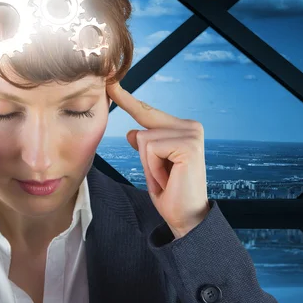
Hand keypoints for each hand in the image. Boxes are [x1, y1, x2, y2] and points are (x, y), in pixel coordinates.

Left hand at [106, 81, 208, 238]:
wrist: (186, 219)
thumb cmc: (170, 193)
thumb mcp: (151, 165)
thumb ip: (145, 145)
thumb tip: (132, 132)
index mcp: (183, 127)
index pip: (147, 112)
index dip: (127, 100)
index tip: (111, 83)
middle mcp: (190, 126)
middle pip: (142, 129)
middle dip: (145, 158)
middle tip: (165, 177)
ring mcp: (191, 133)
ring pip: (144, 140)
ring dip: (149, 165)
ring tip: (167, 178)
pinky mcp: (188, 145)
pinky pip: (150, 149)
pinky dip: (153, 169)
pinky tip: (169, 179)